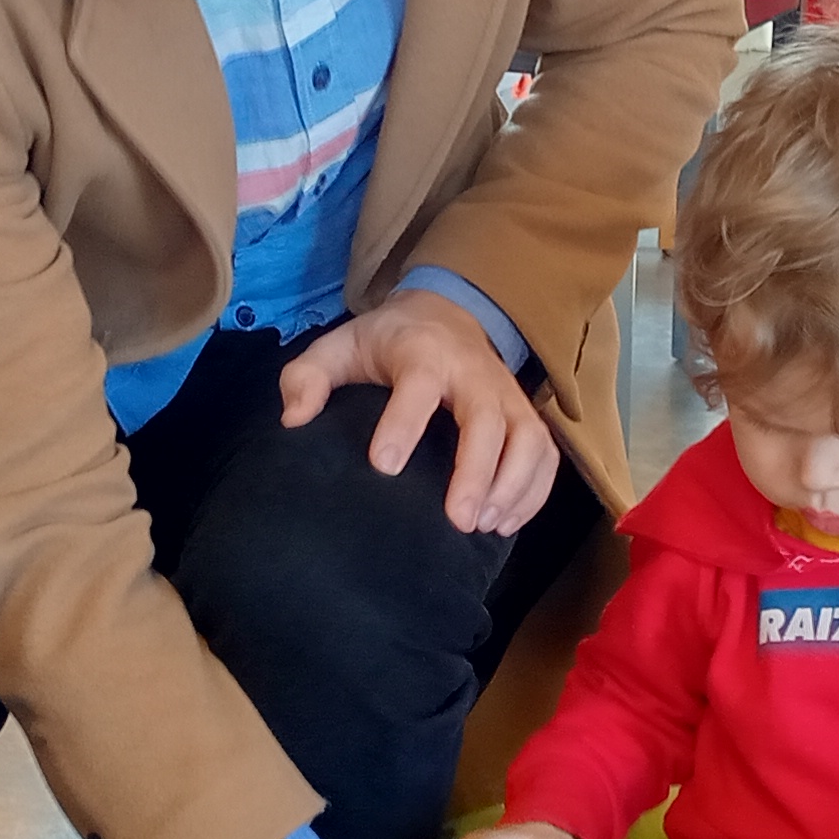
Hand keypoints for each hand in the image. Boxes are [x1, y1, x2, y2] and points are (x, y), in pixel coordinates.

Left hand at [277, 288, 558, 534]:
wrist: (447, 312)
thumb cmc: (386, 342)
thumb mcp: (339, 346)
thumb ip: (307, 377)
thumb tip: (294, 420)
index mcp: (422, 353)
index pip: (418, 386)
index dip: (403, 424)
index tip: (383, 467)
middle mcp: (472, 372)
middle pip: (487, 420)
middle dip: (476, 471)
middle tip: (458, 520)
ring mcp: (507, 394)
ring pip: (528, 439)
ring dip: (513, 486)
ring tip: (484, 526)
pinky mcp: (527, 414)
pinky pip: (545, 455)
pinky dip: (535, 491)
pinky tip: (505, 524)